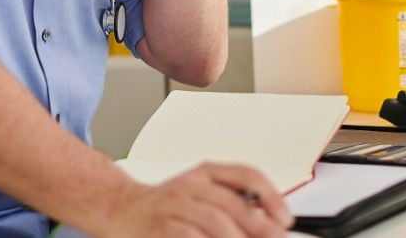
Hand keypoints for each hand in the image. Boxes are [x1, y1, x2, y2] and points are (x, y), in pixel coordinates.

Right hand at [102, 163, 293, 236]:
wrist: (120, 207)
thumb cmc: (165, 205)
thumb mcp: (199, 192)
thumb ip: (230, 200)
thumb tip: (269, 221)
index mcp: (204, 173)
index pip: (244, 174)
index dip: (270, 195)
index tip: (285, 217)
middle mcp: (190, 186)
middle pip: (232, 203)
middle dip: (260, 225)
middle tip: (276, 237)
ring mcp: (174, 206)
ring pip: (214, 222)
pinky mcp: (161, 228)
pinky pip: (190, 236)